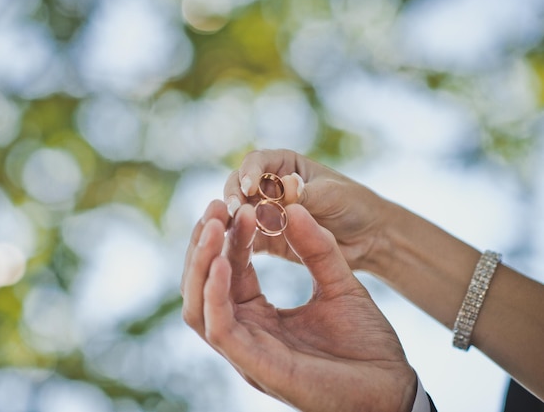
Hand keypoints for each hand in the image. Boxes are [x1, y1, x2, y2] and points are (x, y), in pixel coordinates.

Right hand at [181, 199, 416, 411]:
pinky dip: (214, 294)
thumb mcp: (339, 283)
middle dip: (203, 244)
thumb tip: (292, 209)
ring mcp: (246, 351)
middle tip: (216, 206)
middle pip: (201, 286)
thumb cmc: (365, 341)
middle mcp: (245, 332)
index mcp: (259, 315)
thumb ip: (316, 248)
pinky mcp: (255, 365)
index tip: (238, 204)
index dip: (228, 236)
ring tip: (214, 227)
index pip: (228, 270)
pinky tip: (225, 262)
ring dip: (201, 264)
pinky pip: (219, 328)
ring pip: (198, 307)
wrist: (391, 386)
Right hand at [223, 149, 391, 270]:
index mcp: (284, 164)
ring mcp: (265, 212)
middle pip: (238, 185)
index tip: (250, 187)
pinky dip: (239, 242)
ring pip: (238, 212)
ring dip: (232, 220)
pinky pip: (247, 238)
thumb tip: (285, 188)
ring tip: (231, 229)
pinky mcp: (267, 238)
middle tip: (234, 211)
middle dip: (234, 196)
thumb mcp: (331, 194)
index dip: (249, 172)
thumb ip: (305, 193)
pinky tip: (234, 247)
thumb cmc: (352, 204)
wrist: (367, 237)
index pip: (257, 162)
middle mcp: (269, 186)